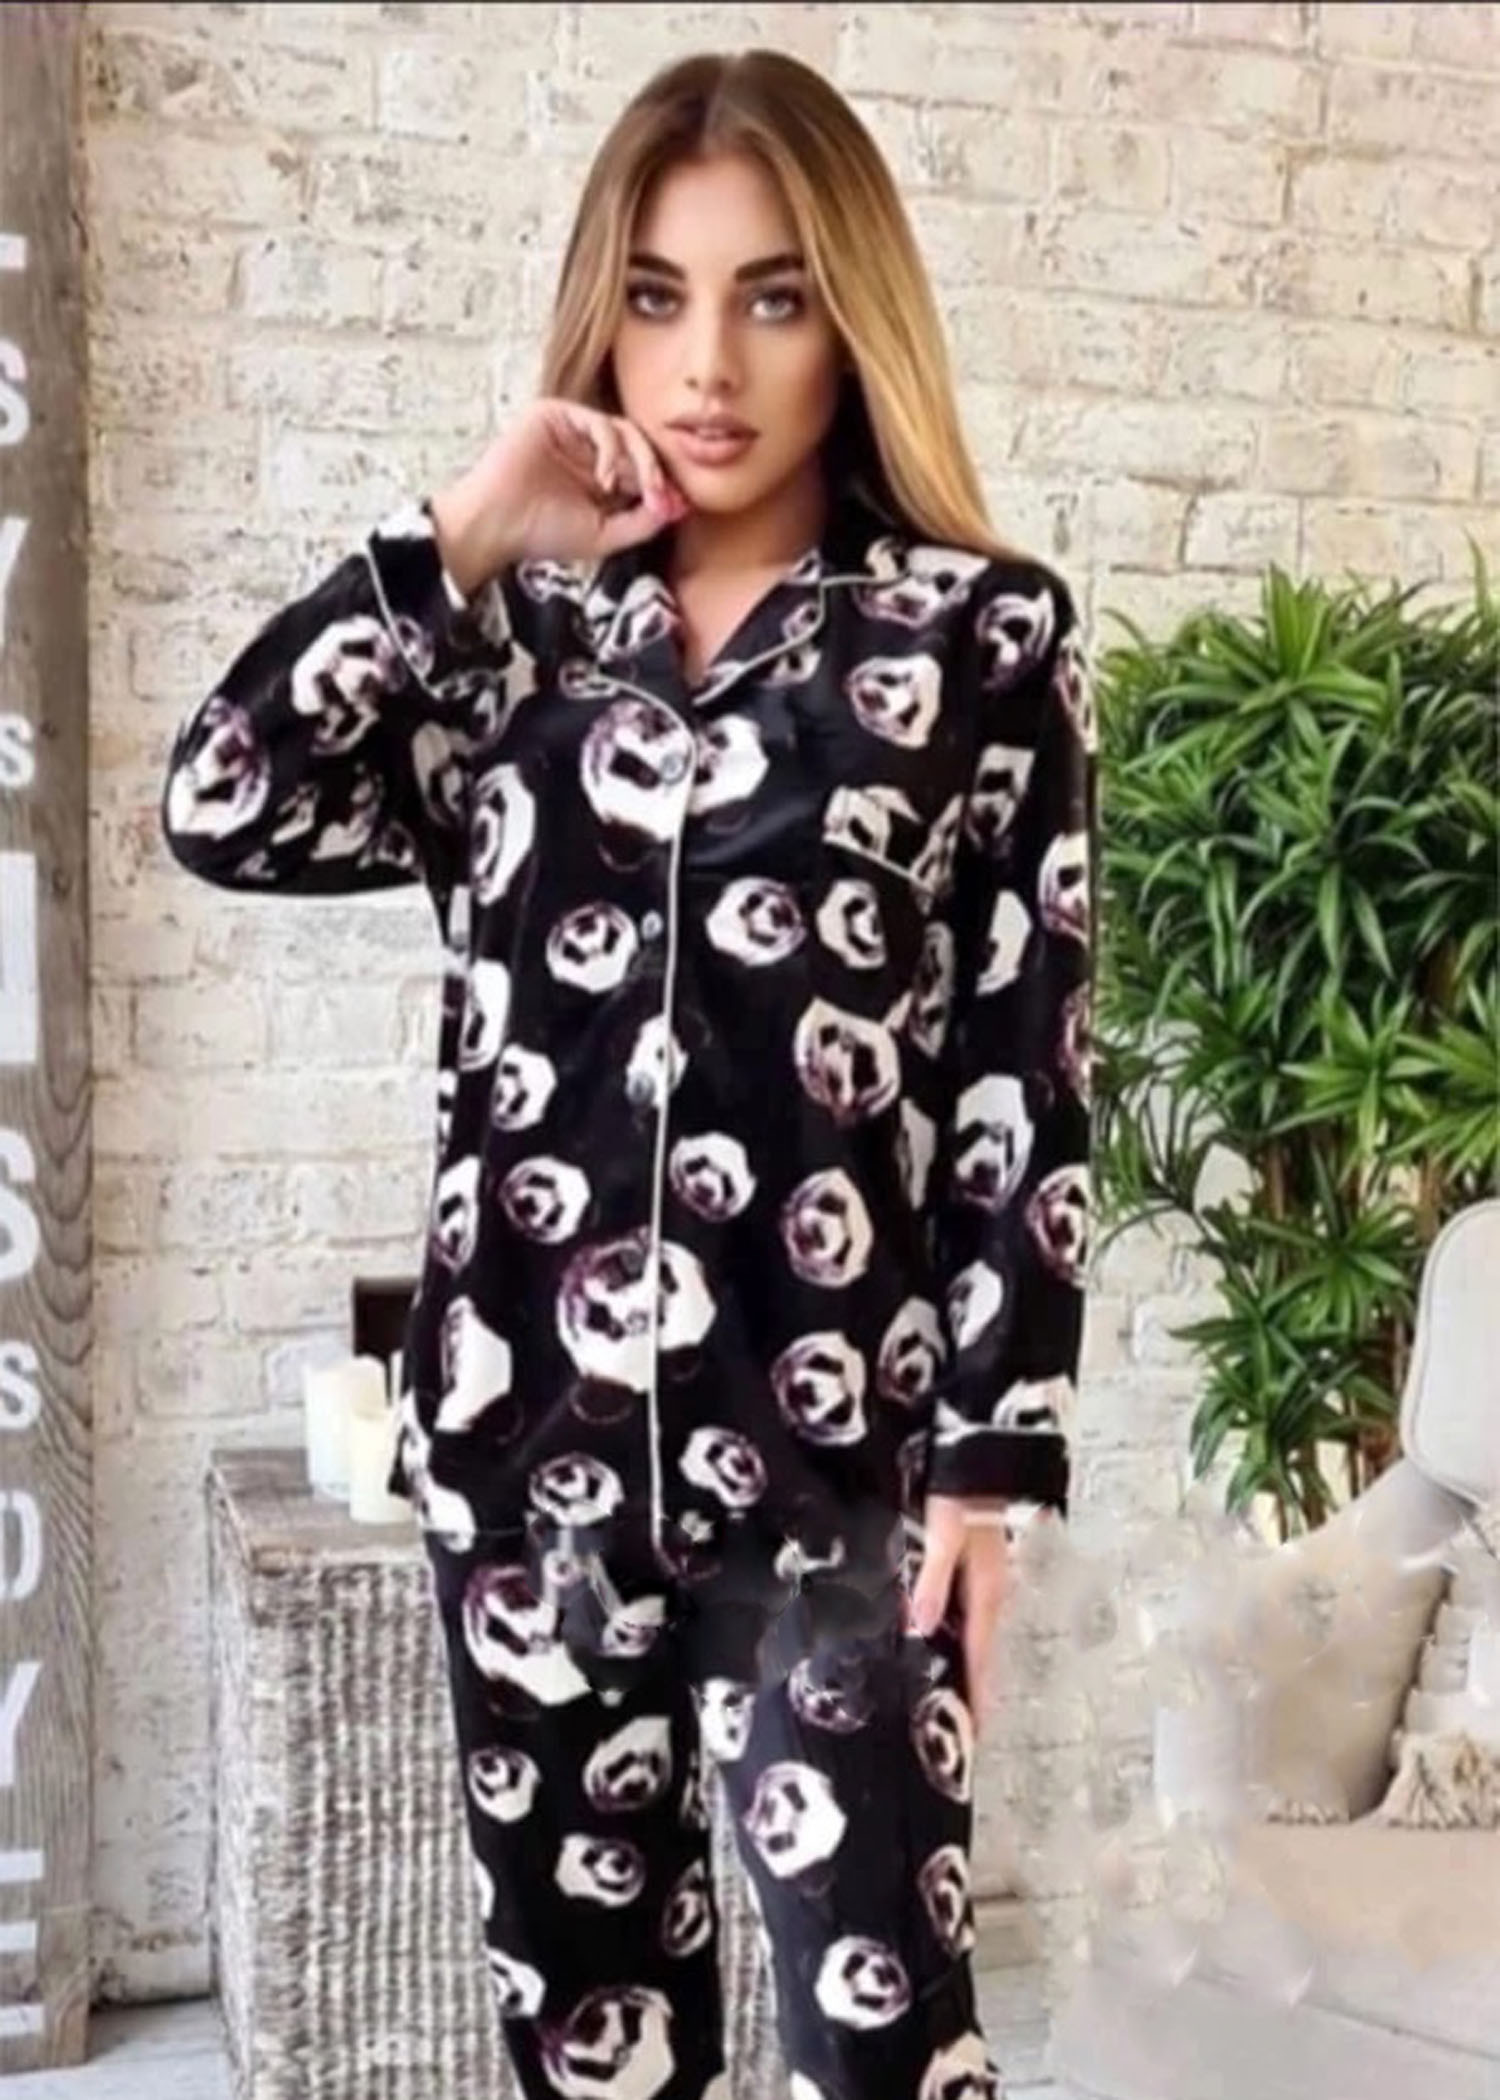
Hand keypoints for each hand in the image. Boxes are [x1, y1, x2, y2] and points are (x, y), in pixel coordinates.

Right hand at [430, 398, 690, 593]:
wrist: (495, 526)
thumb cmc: (540, 534)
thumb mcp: (604, 536)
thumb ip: (641, 523)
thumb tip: (678, 507)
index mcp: (599, 477)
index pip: (643, 471)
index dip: (662, 487)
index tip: (676, 507)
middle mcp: (587, 450)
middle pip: (639, 447)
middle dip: (655, 473)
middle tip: (662, 497)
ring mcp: (572, 431)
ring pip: (625, 431)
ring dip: (640, 461)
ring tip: (636, 489)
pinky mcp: (556, 414)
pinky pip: (600, 422)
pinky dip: (612, 449)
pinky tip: (606, 478)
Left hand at [904, 1493, 1011, 1738]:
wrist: (978, 1461)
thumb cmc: (961, 1497)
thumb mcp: (942, 1539)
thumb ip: (931, 1584)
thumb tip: (921, 1629)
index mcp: (987, 1590)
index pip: (981, 1654)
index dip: (978, 1691)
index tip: (976, 1728)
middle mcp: (994, 1590)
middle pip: (984, 1649)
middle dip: (977, 1686)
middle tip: (968, 1723)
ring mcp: (990, 1579)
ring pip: (978, 1633)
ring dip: (970, 1663)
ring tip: (960, 1694)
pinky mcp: (981, 1568)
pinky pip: (973, 1613)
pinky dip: (964, 1635)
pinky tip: (949, 1642)